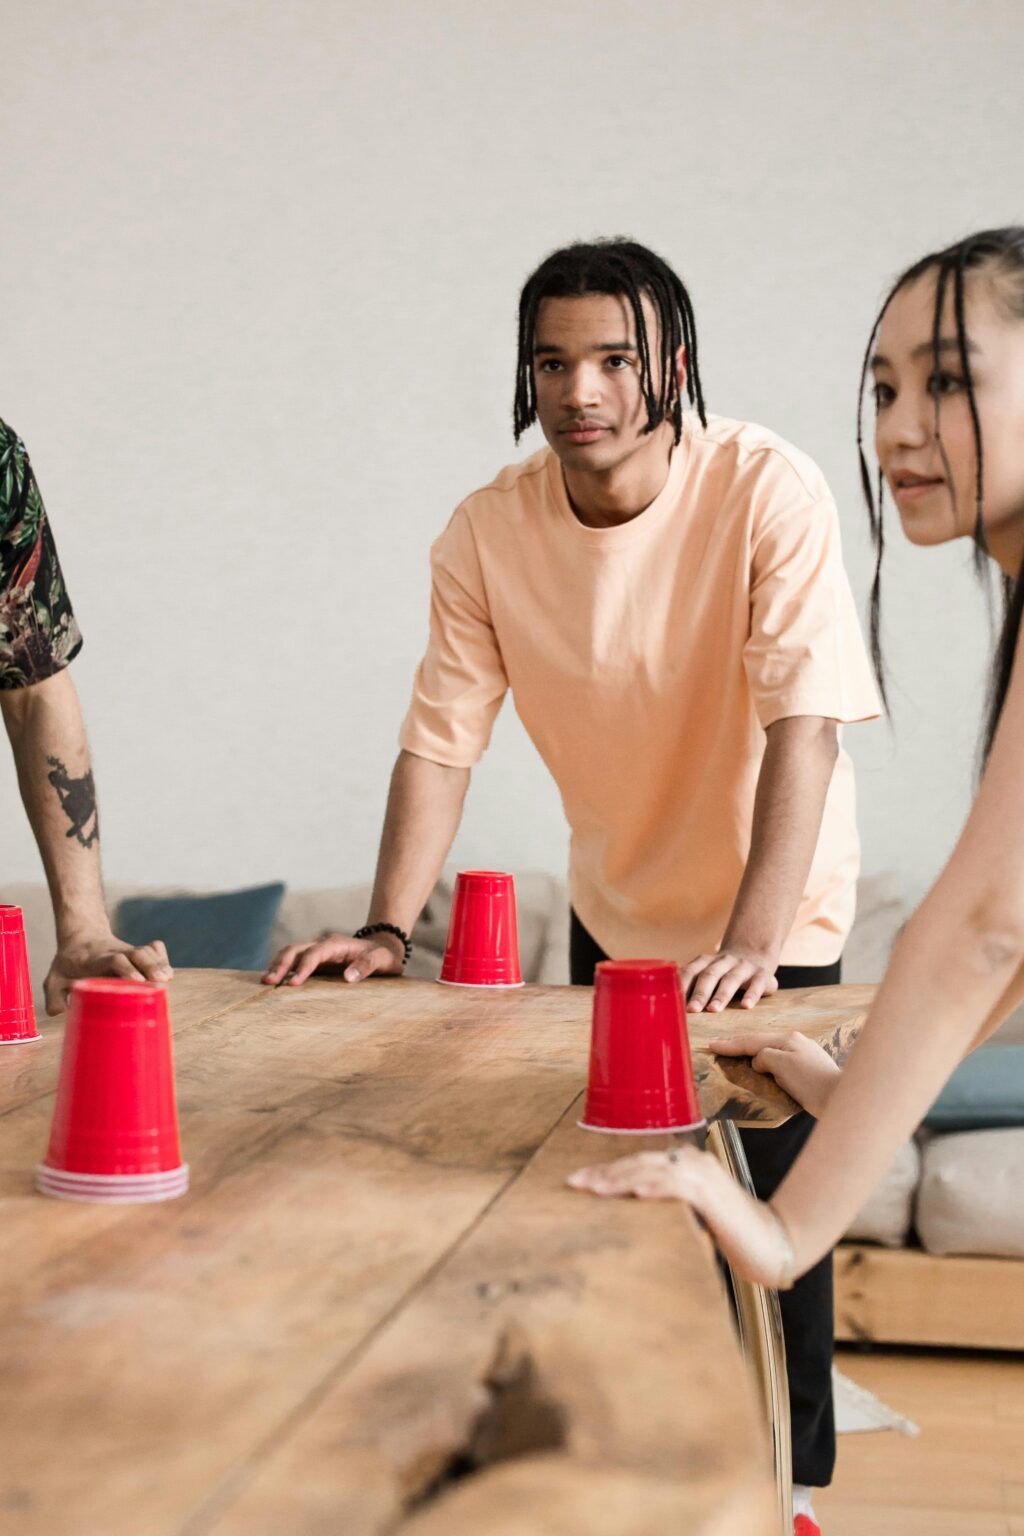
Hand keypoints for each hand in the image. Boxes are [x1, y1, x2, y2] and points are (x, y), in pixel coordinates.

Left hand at [45, 933, 173, 1015]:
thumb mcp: (53, 980)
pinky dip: (162, 958)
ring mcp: (128, 952)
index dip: (127, 969)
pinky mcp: (138, 953)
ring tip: (167, 980)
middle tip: (160, 983)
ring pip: (147, 952)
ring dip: (159, 964)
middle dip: (150, 966)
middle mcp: (116, 953)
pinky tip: (167, 973)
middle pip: (137, 953)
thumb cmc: (67, 966)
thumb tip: (62, 1012)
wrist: (81, 938)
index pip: (115, 959)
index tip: (138, 981)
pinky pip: (154, 949)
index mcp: (96, 959)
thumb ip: (54, 997)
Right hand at [262, 930, 404, 986]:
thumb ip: (367, 966)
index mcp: (336, 944)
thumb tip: (348, 977)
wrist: (382, 949)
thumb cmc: (383, 956)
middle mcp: (322, 945)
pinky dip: (281, 968)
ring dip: (277, 965)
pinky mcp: (314, 961)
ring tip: (265, 982)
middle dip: (281, 964)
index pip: (315, 953)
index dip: (303, 967)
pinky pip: (293, 961)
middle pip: (295, 949)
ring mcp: (316, 952)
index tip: (294, 983)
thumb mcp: (382, 960)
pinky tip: (273, 981)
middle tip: (268, 982)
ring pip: (290, 953)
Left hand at [567, 1147, 795, 1286]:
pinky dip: (656, 1187)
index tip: (580, 1180)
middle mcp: (693, 1162)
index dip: (608, 1170)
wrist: (775, 1243)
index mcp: (688, 1163)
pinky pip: (678, 1186)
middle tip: (574, 1183)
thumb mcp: (694, 1213)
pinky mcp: (712, 1195)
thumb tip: (634, 1203)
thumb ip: (669, 1202)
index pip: (639, 1161)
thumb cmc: (733, 1233)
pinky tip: (635, 1192)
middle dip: (604, 1173)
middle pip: (639, 1162)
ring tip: (594, 1189)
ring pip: (652, 1170)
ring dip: (620, 1179)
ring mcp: (703, 1175)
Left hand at [680, 946, 778, 1012]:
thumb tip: (666, 1003)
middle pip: (709, 975)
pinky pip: (757, 983)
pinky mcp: (762, 974)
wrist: (754, 954)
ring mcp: (743, 966)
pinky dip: (752, 994)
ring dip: (721, 994)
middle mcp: (724, 961)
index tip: (673, 1001)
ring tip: (713, 1010)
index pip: (691, 971)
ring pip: (731, 979)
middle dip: (699, 993)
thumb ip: (691, 984)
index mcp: (706, 961)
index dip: (682, 985)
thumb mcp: (707, 972)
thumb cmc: (722, 972)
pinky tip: (746, 1006)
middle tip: (692, 1010)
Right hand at [709, 1030, 840, 1117]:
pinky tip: (762, 1064)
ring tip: (735, 1052)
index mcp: (787, 1039)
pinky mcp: (810, 1066)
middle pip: (760, 1041)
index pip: (751, 1041)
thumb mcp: (782, 1066)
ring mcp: (804, 1052)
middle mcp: (796, 1041)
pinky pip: (780, 1058)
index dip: (730, 1044)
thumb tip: (759, 1061)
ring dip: (751, 1051)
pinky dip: (765, 1060)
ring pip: (771, 1049)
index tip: (711, 1045)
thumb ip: (765, 1057)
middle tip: (718, 1044)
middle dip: (738, 1044)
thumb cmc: (811, 1083)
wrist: (841, 1098)